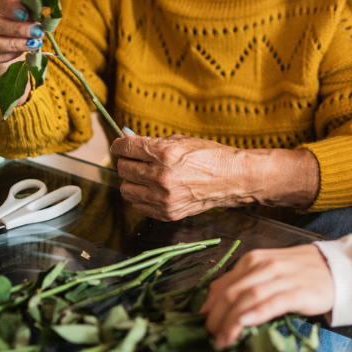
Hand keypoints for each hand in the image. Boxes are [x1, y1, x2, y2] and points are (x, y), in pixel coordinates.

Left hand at [111, 134, 245, 219]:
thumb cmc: (209, 155)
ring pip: (126, 189)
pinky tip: (154, 189)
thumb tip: (126, 139)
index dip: (119, 145)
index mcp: (165, 154)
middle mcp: (161, 177)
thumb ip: (151, 142)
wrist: (232, 179)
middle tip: (136, 159)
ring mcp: (164, 198)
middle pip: (123, 169)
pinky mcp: (167, 213)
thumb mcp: (181, 140)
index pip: (126, 149)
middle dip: (127, 162)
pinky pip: (138, 205)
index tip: (120, 146)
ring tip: (145, 175)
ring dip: (132, 180)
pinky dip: (141, 196)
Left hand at [201, 245, 334, 348]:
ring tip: (222, 340)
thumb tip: (212, 304)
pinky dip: (257, 313)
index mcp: (253, 261)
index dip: (210, 307)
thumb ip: (243, 282)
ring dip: (231, 322)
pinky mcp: (298, 291)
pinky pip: (273, 302)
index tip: (202, 325)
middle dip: (217, 318)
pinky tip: (246, 323)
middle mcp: (264, 266)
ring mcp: (281, 277)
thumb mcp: (267, 271)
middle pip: (232, 293)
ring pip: (248, 299)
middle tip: (210, 338)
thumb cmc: (300, 272)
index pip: (223, 284)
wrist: (337, 268)